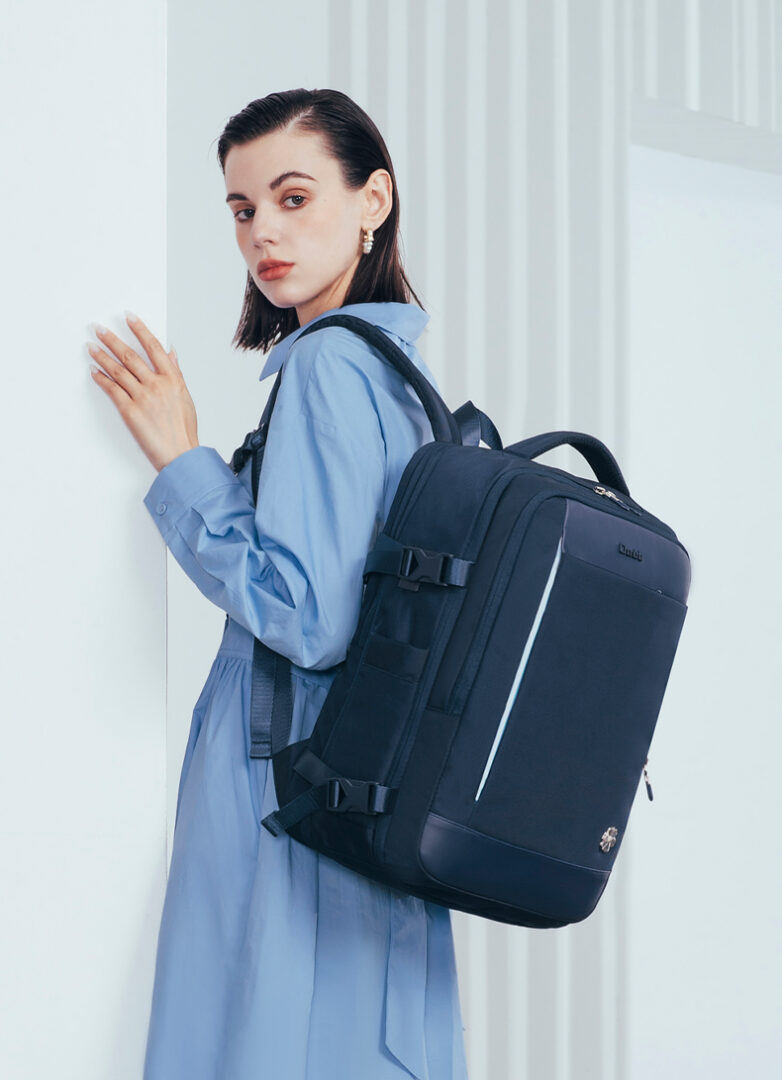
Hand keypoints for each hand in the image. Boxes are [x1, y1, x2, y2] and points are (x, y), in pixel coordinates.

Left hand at [88, 313, 199, 471]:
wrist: (180, 453)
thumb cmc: (184, 430)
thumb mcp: (185, 397)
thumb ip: (176, 373)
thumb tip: (171, 353)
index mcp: (172, 379)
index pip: (153, 347)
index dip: (140, 330)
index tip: (128, 317)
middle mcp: (157, 385)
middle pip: (130, 356)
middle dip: (112, 340)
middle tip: (99, 329)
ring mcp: (142, 397)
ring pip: (118, 371)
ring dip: (102, 357)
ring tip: (91, 347)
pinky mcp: (130, 411)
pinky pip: (113, 390)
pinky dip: (102, 379)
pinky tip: (94, 371)